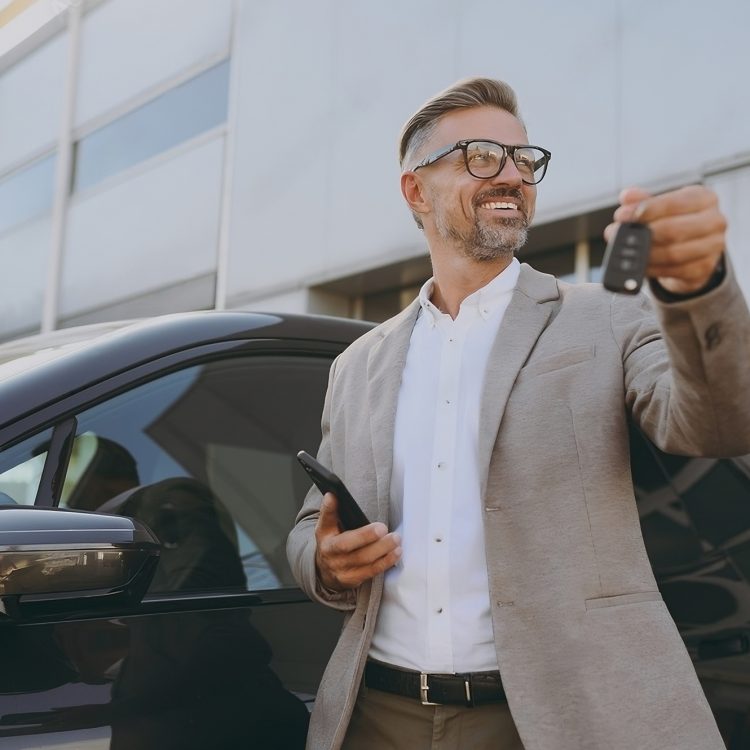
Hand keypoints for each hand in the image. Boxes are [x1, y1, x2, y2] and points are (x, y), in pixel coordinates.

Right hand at [314, 493, 400, 590]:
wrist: (325, 572)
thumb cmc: (331, 545)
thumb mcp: (326, 529)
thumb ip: (330, 513)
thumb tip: (332, 495)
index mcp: (325, 538)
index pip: (326, 522)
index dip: (329, 510)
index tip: (333, 496)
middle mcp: (331, 555)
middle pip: (347, 545)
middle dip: (366, 536)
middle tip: (383, 528)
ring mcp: (342, 570)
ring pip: (363, 560)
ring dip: (382, 549)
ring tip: (395, 539)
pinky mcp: (354, 580)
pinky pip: (372, 571)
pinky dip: (385, 562)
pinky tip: (395, 553)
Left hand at [605, 185, 725, 293]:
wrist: (694, 249)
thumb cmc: (675, 222)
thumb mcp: (661, 207)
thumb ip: (643, 201)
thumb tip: (626, 197)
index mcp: (704, 198)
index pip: (675, 203)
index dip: (646, 210)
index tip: (622, 215)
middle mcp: (714, 221)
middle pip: (674, 230)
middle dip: (641, 234)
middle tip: (616, 236)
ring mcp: (713, 246)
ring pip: (673, 253)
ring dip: (644, 254)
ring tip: (625, 252)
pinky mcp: (704, 268)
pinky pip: (674, 271)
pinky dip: (652, 269)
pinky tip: (638, 265)